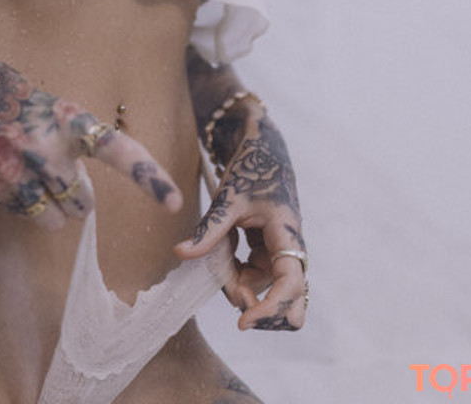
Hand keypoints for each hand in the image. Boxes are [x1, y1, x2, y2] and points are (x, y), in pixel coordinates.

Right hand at [0, 28, 182, 229]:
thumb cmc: (24, 106)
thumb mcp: (58, 113)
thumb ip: (78, 151)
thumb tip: (84, 205)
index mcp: (72, 121)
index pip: (120, 150)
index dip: (149, 178)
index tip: (176, 202)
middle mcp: (48, 146)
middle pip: (85, 204)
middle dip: (74, 196)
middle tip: (50, 166)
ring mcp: (20, 168)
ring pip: (56, 220)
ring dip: (50, 208)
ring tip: (29, 172)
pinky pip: (26, 217)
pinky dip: (21, 204)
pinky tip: (6, 173)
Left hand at [173, 114, 307, 330]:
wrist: (261, 147)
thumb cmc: (251, 167)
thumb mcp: (228, 198)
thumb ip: (209, 229)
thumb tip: (180, 253)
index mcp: (287, 233)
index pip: (290, 283)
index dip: (270, 308)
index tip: (242, 322)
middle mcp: (289, 247)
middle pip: (287, 298)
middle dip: (261, 308)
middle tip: (233, 302)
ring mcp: (279, 250)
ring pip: (260, 285)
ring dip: (237, 281)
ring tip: (219, 248)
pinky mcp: (268, 250)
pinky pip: (252, 273)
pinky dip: (236, 271)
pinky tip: (225, 249)